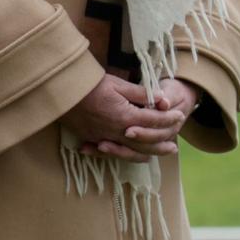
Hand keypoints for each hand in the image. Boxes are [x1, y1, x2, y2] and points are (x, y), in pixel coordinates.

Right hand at [61, 73, 188, 161]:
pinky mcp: (92, 139)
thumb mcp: (117, 83)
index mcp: (125, 116)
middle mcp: (117, 131)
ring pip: (133, 152)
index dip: (169, 118)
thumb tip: (161, 99)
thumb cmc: (88, 83)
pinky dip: (128, 155)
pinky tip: (135, 154)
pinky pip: (114, 153)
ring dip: (151, 153)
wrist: (59, 90)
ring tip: (163, 152)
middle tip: (176, 141)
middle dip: (164, 140)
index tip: (179, 115)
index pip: (154, 121)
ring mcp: (103, 138)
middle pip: (148, 142)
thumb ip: (140, 93)